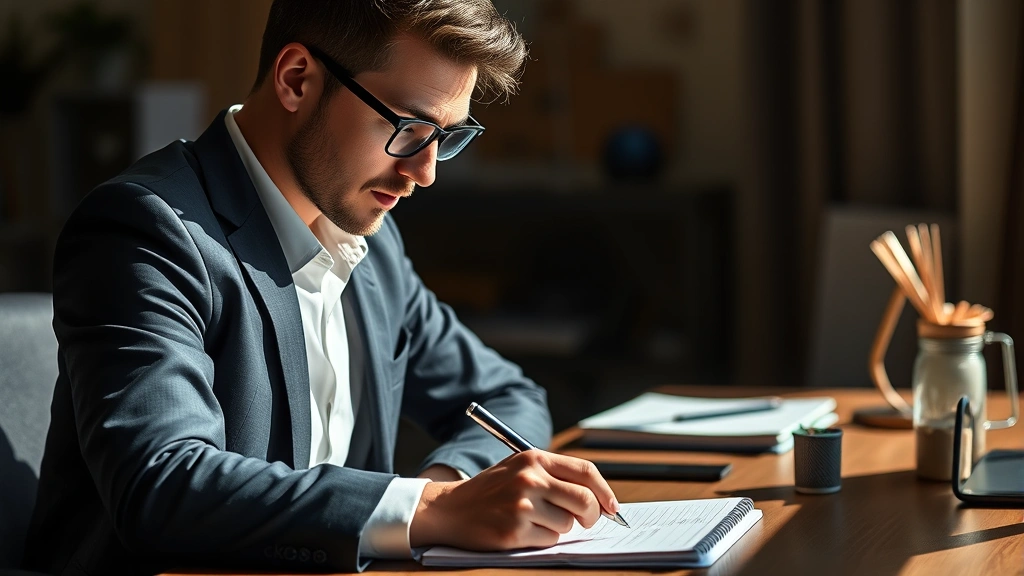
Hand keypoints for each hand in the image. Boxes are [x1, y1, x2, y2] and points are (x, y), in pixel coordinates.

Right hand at [409, 450, 619, 550]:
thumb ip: (556, 475)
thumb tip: (599, 499)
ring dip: (558, 527)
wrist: (451, 508)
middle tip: (585, 521)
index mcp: (534, 458)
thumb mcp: (520, 468)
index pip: (585, 471)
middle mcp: (530, 478)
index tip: (611, 506)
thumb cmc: (492, 490)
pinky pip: (549, 540)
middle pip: (584, 500)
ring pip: (568, 524)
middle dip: (591, 515)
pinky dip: (542, 539)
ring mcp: (522, 505)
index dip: (605, 491)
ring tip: (534, 520)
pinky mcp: (515, 531)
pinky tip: (522, 531)